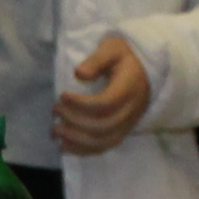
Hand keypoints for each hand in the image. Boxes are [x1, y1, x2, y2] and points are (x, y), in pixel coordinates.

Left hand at [54, 33, 152, 151]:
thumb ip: (96, 60)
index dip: (81, 104)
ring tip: (54, 130)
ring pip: (103, 141)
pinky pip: (104, 147)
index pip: (106, 104)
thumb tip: (79, 74)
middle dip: (74, 121)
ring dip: (75, 140)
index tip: (63, 95)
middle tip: (54, 110)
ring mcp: (127, 124)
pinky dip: (82, 150)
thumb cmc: (124, 57)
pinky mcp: (122, 132)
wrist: (144, 71)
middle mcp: (131, 110)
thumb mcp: (112, 48)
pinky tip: (64, 146)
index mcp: (129, 88)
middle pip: (102, 126)